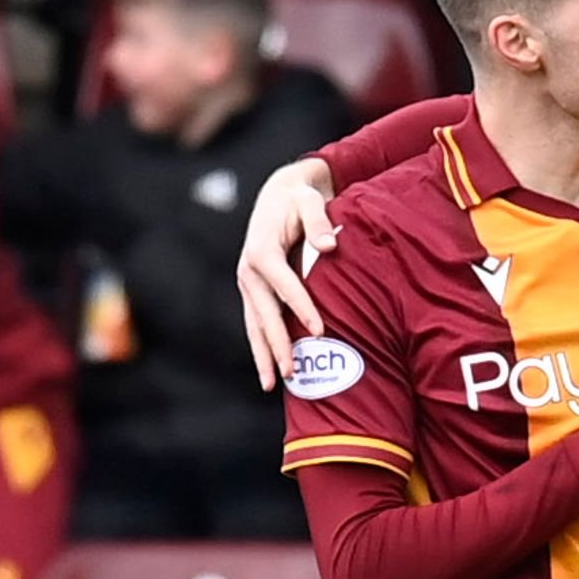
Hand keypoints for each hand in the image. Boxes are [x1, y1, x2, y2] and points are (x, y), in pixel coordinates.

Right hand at [235, 158, 336, 390]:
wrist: (279, 193)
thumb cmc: (299, 199)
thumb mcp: (310, 201)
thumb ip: (319, 222)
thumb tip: (330, 246)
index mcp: (262, 250)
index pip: (285, 285)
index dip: (302, 308)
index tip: (320, 330)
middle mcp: (249, 270)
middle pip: (264, 313)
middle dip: (278, 344)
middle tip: (292, 372)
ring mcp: (248, 282)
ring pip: (254, 325)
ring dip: (263, 355)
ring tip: (271, 385)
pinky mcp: (253, 289)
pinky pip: (256, 322)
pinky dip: (262, 346)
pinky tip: (269, 370)